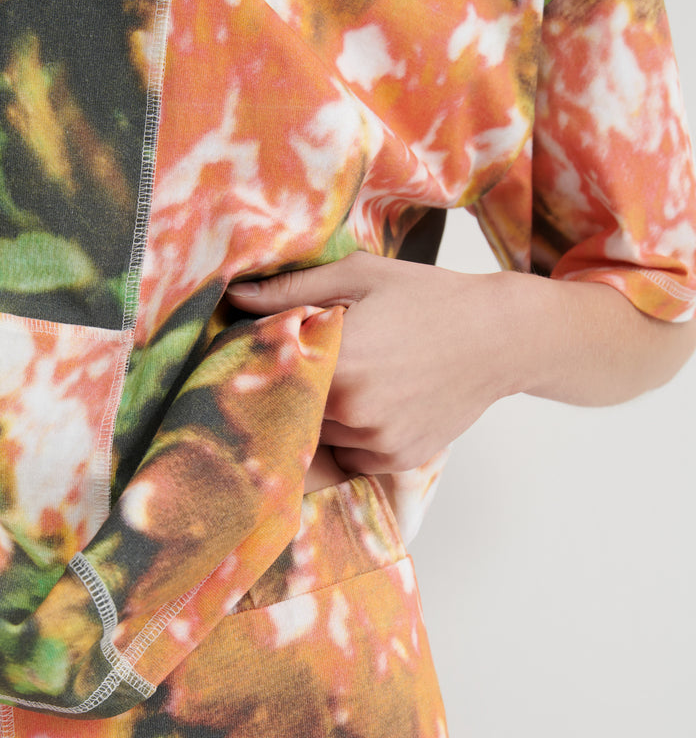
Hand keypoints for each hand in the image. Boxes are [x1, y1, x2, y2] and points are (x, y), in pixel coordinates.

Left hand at [227, 251, 518, 475]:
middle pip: (292, 409)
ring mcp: (376, 440)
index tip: (266, 353)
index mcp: (337, 359)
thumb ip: (293, 289)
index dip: (267, 365)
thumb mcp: (361, 276)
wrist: (500, 337)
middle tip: (320, 364)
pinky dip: (352, 435)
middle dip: (296, 389)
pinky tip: (377, 402)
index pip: (270, 376)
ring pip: (319, 436)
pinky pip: (350, 455)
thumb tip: (236, 295)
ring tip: (358, 379)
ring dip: (323, 414)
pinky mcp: (397, 460)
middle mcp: (352, 408)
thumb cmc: (429, 298)